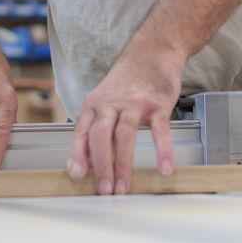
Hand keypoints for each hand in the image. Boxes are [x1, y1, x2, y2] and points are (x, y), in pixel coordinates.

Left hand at [66, 49, 182, 194]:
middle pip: (101, 135)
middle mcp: (112, 103)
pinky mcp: (158, 104)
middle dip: (101, 165)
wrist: (152, 52)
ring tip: (124, 187)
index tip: (76, 176)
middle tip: (104, 190)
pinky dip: (162, 150)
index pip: (81, 131)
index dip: (78, 154)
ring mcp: (135, 103)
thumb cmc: (126, 81)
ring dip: (123, 164)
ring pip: (125, 135)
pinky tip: (165, 168)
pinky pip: (160, 130)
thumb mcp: (104, 99)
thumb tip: (85, 162)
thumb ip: (95, 128)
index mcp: (95, 104)